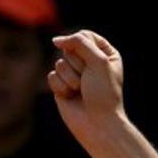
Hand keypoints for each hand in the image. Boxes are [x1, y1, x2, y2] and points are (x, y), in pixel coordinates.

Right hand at [48, 30, 125, 145]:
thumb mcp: (98, 61)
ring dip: (70, 78)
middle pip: (69, 47)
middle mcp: (90, 62)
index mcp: (106, 55)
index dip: (82, 45)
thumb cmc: (103, 93)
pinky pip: (51, 76)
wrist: (98, 123)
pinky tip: (72, 97)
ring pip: (59, 62)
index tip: (90, 60)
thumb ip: (79, 42)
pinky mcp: (62, 85)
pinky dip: (61, 87)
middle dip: (77, 65)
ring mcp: (75, 74)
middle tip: (88, 80)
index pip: (85, 35)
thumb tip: (56, 40)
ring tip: (81, 90)